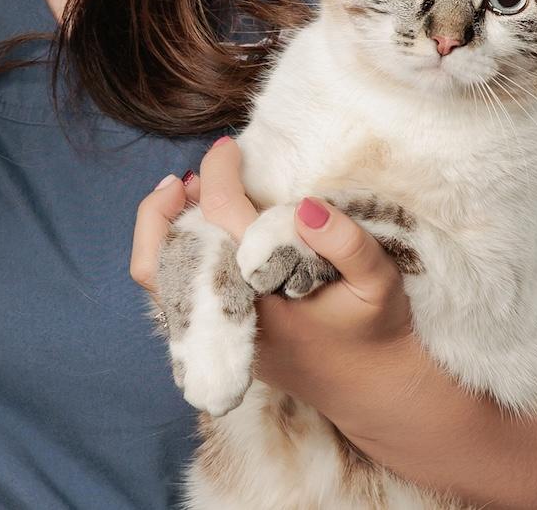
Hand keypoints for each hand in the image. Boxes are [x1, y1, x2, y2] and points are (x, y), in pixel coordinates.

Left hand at [131, 136, 421, 411]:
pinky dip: (170, 252)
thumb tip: (306, 207)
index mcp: (261, 292)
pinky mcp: (217, 338)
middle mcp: (228, 314)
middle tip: (190, 175)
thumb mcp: (380, 281)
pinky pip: (171, 291)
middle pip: (161, 255)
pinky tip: (196, 228)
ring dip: (161, 229)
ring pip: (156, 277)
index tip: (229, 147)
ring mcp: (216, 331)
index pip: (219, 216)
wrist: (372, 390)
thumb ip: (347, 243)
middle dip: (166, 206)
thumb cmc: (376, 329)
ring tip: (186, 195)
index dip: (218, 172)